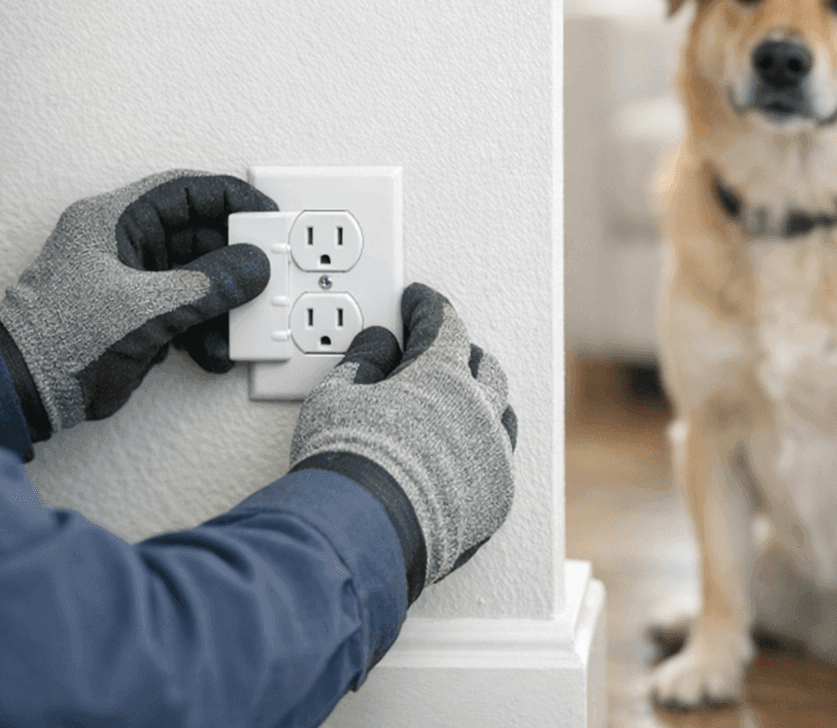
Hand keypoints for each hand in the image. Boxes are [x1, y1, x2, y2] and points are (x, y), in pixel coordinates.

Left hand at [0, 170, 274, 432]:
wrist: (24, 393)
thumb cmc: (59, 341)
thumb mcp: (146, 308)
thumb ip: (208, 285)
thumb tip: (252, 267)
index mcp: (112, 219)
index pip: (184, 190)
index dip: (230, 199)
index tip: (266, 217)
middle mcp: (120, 242)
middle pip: (195, 235)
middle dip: (232, 262)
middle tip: (262, 278)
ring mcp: (127, 278)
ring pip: (193, 276)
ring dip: (219, 304)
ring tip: (232, 331)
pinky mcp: (133, 313)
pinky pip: (182, 308)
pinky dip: (202, 328)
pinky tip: (212, 352)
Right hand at [290, 283, 516, 599]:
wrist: (361, 535)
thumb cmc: (345, 462)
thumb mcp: (335, 396)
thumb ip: (362, 362)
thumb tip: (378, 344)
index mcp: (443, 377)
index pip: (444, 325)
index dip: (427, 307)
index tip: (418, 300)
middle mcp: (478, 413)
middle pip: (484, 366)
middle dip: (462, 352)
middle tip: (439, 349)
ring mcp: (492, 459)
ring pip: (502, 415)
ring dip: (482, 400)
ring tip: (461, 401)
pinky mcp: (495, 502)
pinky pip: (499, 463)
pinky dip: (481, 450)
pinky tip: (463, 455)